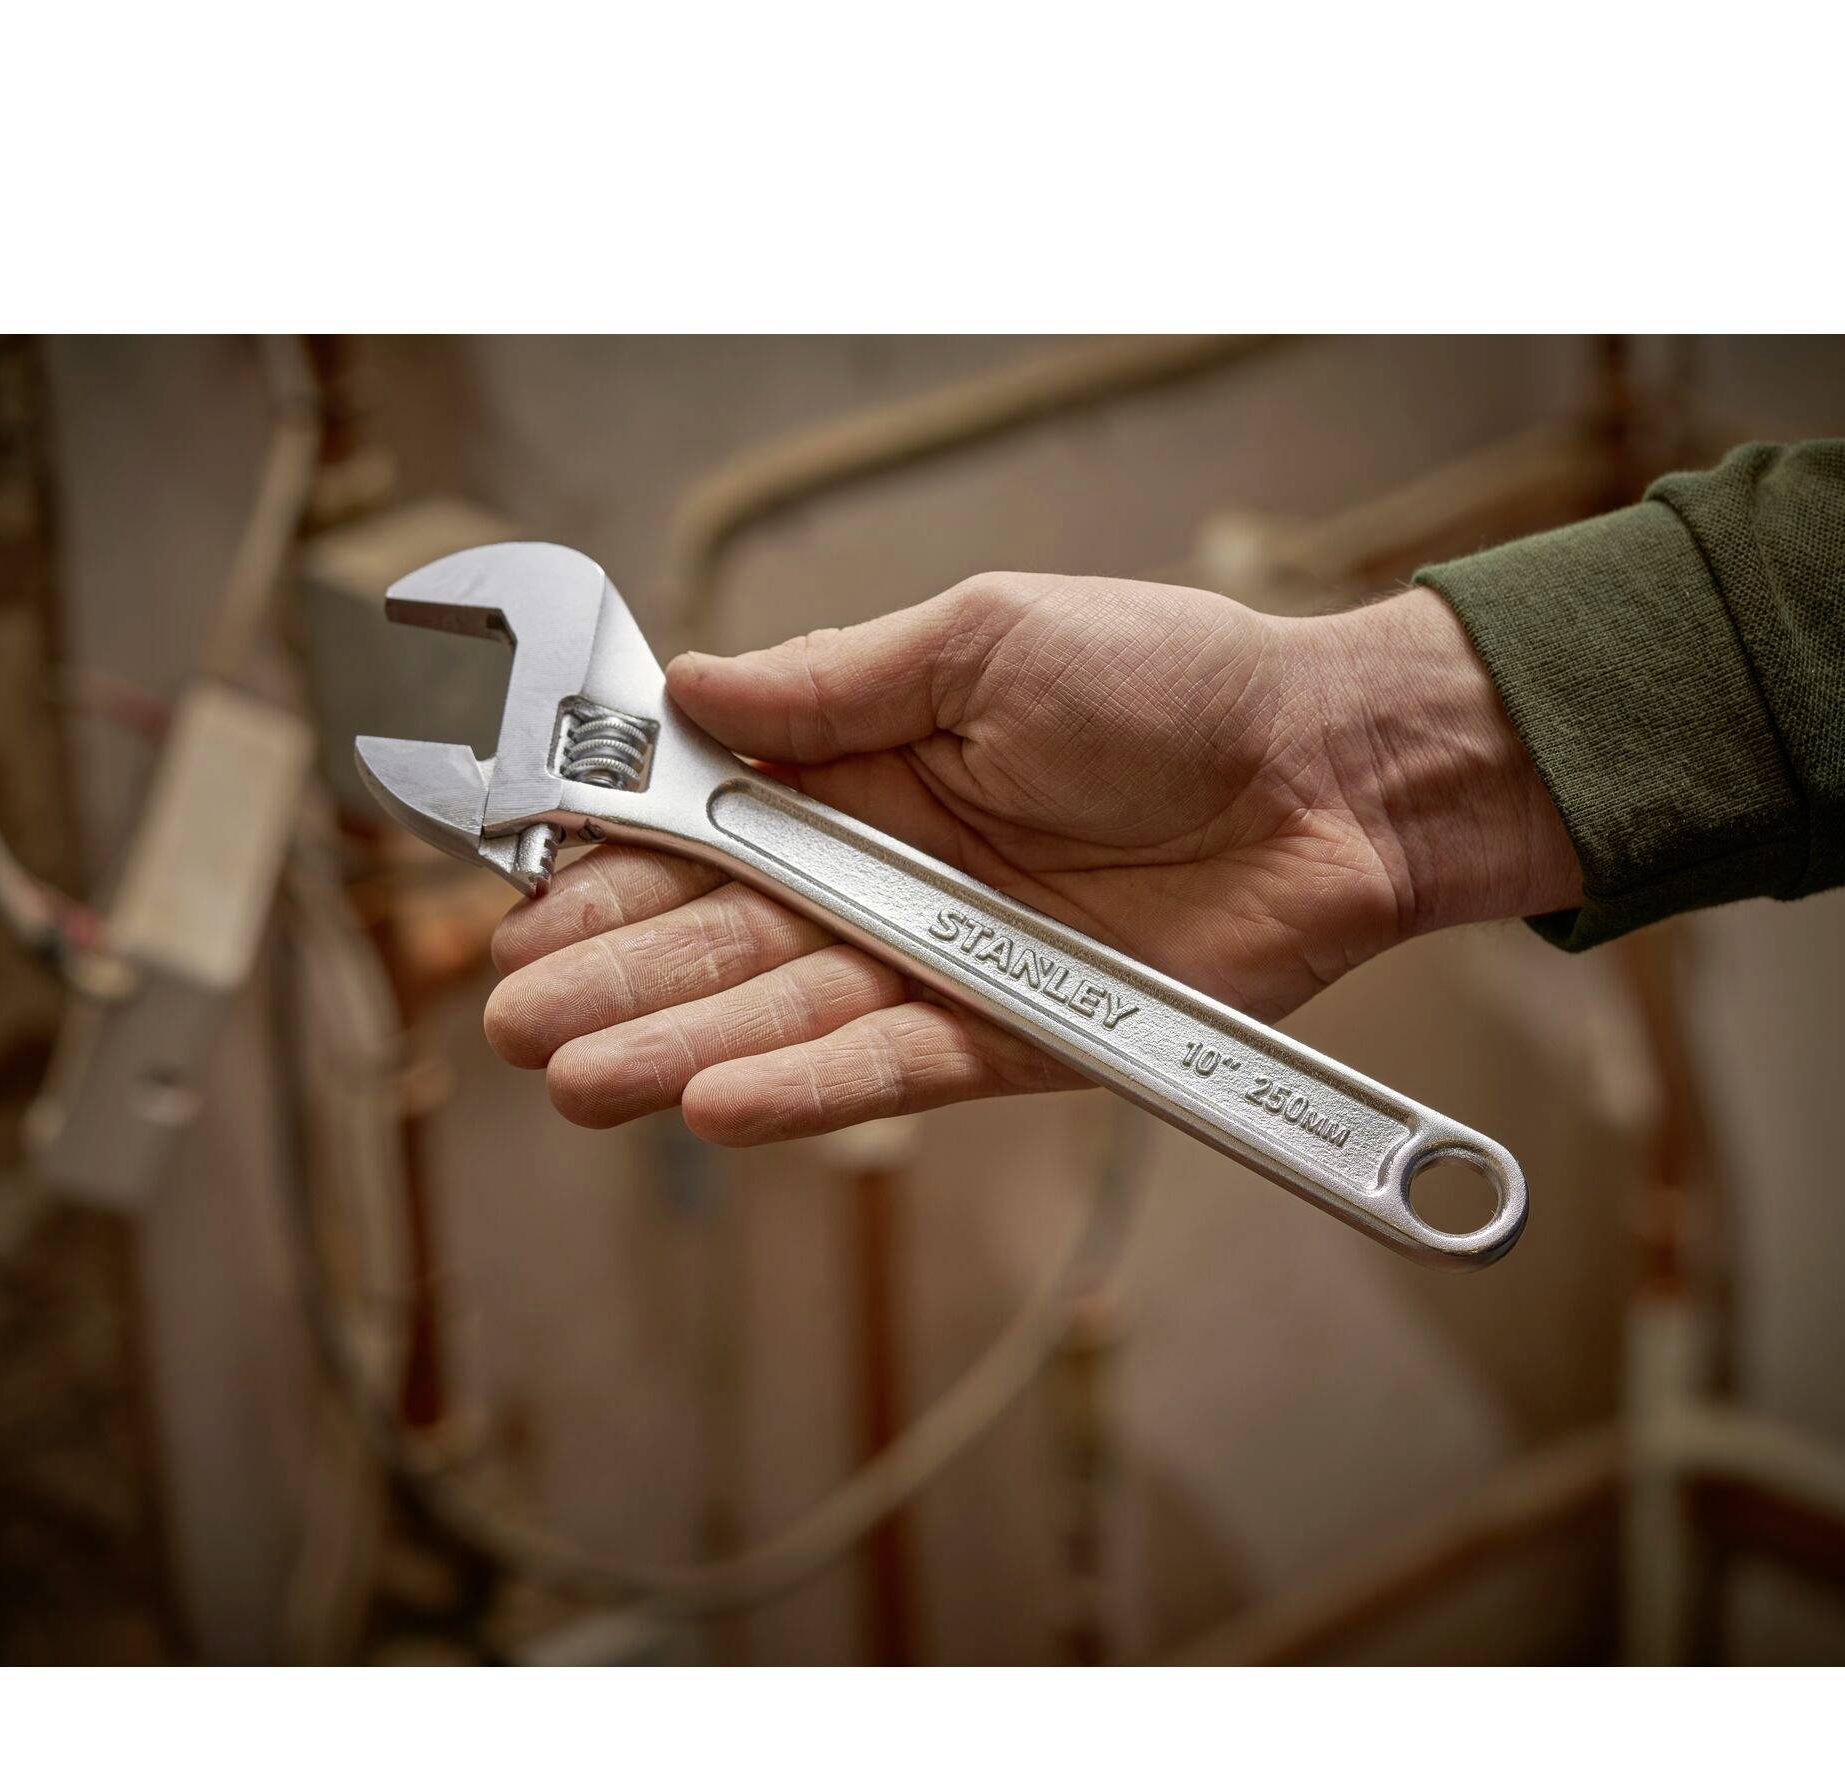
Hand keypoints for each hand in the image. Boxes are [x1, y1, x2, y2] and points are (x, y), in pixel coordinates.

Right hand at [482, 574, 1578, 1140]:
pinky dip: (812, 1081)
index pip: (709, 826)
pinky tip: (716, 1100)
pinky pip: (899, 1063)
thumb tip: (689, 685)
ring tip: (578, 1081)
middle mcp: (890, 877)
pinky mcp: (1019, 1037)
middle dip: (619, 980)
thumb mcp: (984, 638)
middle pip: (729, 938)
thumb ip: (833, 680)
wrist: (1329, 768)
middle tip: (516, 1024)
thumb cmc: (1172, 677)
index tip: (527, 902)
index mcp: (865, 771)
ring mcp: (947, 963)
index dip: (617, 864)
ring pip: (791, 1013)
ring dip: (683, 1047)